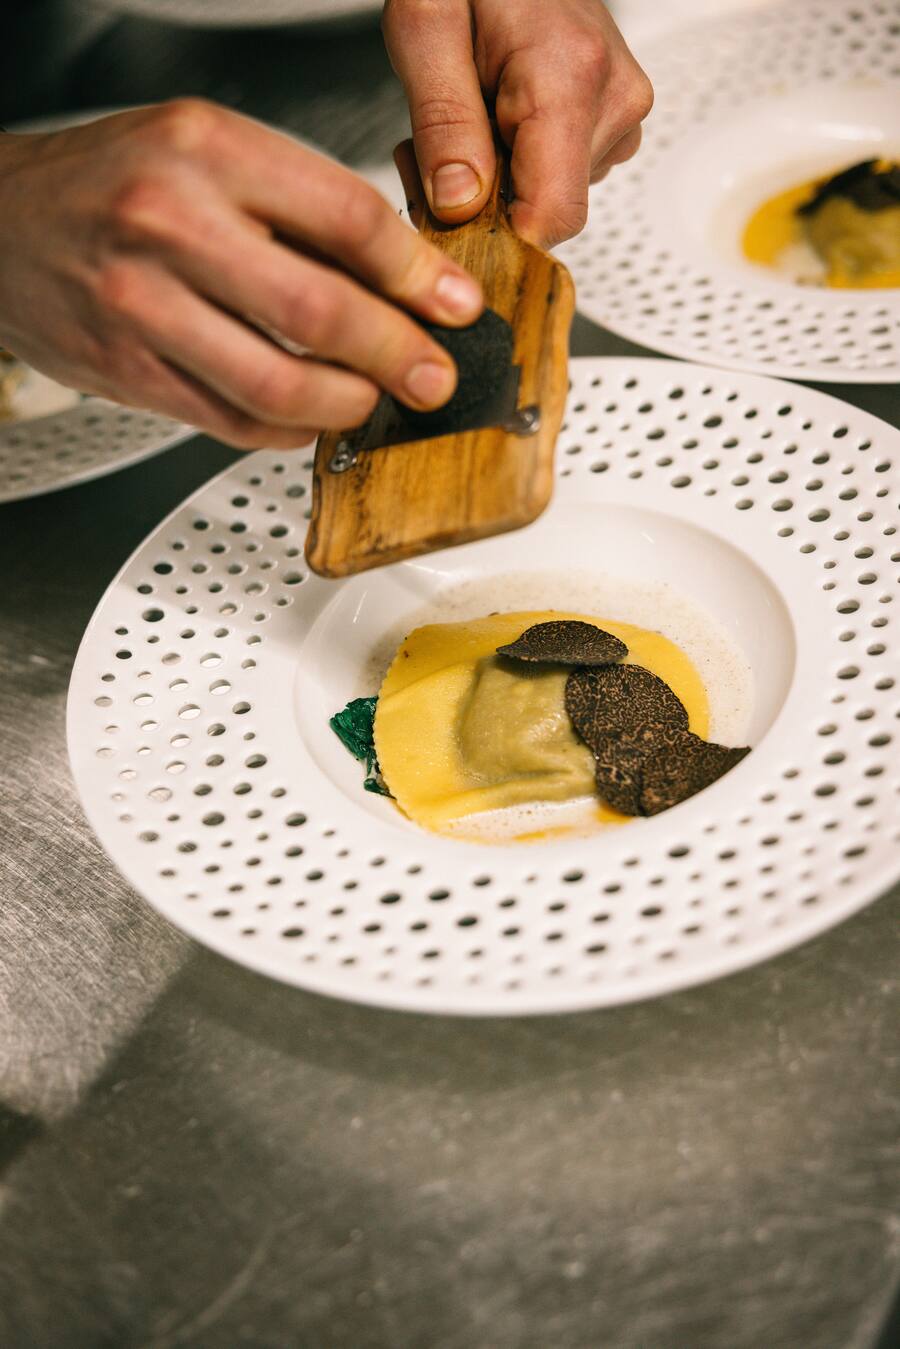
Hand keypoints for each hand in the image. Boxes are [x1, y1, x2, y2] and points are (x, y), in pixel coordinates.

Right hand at [0, 101, 483, 448]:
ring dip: (346, 405)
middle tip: (432, 375)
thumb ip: (299, 206)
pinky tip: (311, 417)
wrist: (3, 225)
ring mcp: (144, 307)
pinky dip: (287, 430)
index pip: (347, 219)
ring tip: (373, 400)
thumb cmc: (112, 183)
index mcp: (207, 152)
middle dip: (398, 355)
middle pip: (320, 312)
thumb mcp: (209, 153)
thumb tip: (402, 274)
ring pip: (277, 385)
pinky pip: (231, 420)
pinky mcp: (128, 372)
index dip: (417, 275)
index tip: (454, 305)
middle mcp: (171, 226)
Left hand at [383, 0, 652, 247]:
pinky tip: (491, 121)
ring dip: (494, 185)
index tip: (449, 218)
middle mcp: (613, 100)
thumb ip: (442, 123)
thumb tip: (460, 207)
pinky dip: (516, 165)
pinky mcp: (614, 118)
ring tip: (464, 120)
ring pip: (552, 198)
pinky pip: (562, 175)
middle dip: (483, 207)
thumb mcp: (425, 28)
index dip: (497, 237)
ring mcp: (620, 111)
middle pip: (548, 213)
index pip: (552, 217)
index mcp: (570, 79)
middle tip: (430, 151)